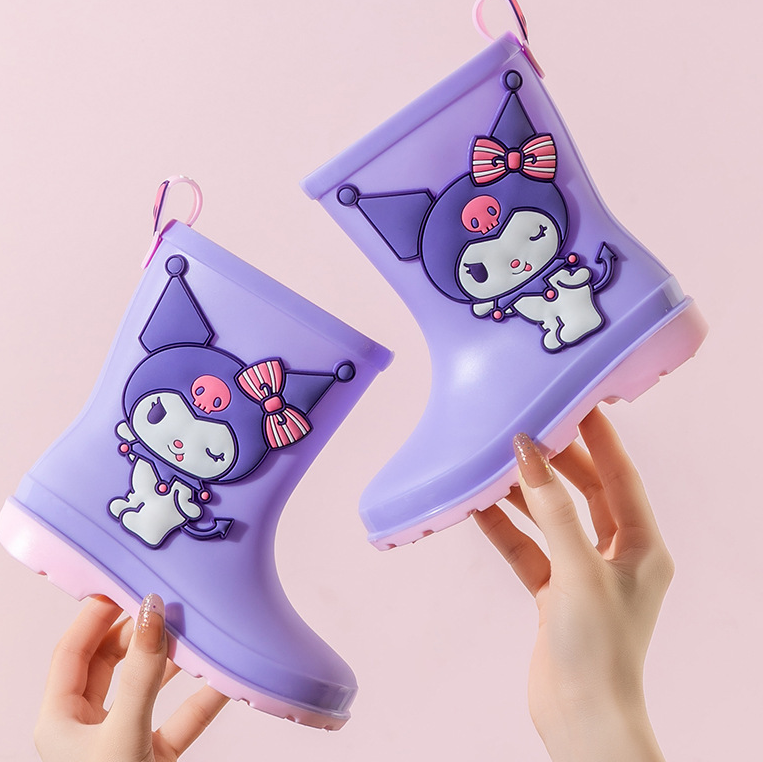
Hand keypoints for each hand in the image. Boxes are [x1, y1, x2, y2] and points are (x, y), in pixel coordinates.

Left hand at [35, 595, 228, 761]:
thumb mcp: (123, 734)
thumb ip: (141, 675)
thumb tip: (152, 613)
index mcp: (60, 720)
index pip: (73, 650)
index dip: (97, 615)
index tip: (125, 584)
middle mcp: (87, 727)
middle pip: (111, 662)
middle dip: (140, 633)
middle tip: (166, 606)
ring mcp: (122, 741)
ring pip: (147, 686)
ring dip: (173, 662)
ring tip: (196, 633)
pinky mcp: (154, 757)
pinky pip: (179, 717)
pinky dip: (201, 698)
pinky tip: (223, 679)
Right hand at [475, 408, 673, 761]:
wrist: (580, 719)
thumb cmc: (598, 648)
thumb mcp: (578, 569)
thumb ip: (552, 509)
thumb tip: (529, 453)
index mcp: (642, 546)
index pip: (620, 476)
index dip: (599, 437)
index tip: (575, 401)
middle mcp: (616, 555)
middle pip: (584, 493)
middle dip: (555, 463)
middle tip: (525, 428)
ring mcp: (583, 574)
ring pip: (551, 520)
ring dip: (524, 494)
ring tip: (495, 462)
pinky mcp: (554, 593)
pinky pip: (528, 549)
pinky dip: (506, 528)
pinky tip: (479, 507)